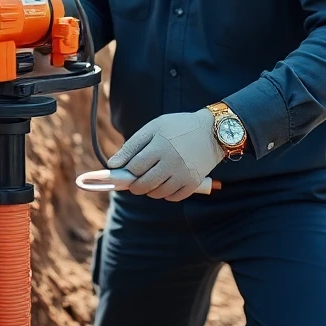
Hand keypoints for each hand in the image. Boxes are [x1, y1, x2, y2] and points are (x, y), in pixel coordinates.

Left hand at [107, 109, 221, 201]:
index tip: (124, 171)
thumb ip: (132, 145)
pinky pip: (173, 197)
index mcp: (159, 145)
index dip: (126, 171)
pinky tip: (165, 184)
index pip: (134, 167)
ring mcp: (183, 174)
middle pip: (143, 184)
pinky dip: (165, 194)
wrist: (212, 132)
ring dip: (149, 190)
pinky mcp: (194, 183)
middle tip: (134, 181)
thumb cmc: (179, 127)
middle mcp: (171, 161)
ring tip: (151, 180)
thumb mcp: (154, 128)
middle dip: (134, 185)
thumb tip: (113, 164)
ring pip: (157, 193)